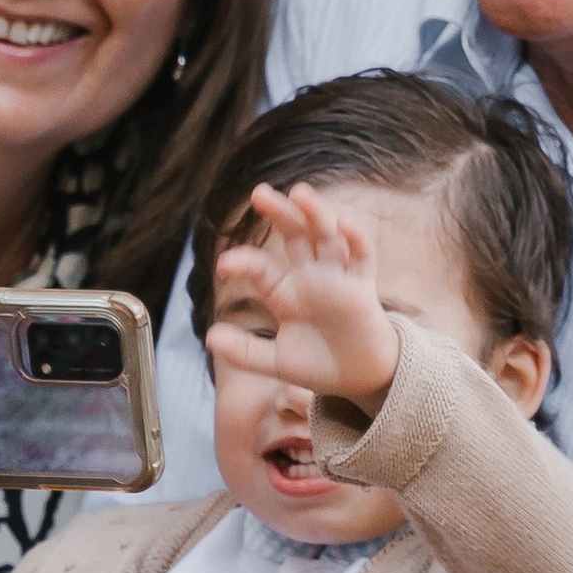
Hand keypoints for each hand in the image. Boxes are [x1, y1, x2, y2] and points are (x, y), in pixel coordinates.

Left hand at [205, 179, 400, 419]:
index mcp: (285, 292)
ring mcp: (337, 278)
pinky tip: (344, 222)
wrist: (358, 379)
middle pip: (294, 235)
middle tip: (259, 193)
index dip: (243, 262)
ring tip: (299, 193)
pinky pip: (362, 257)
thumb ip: (244, 352)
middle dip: (279, 213)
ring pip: (326, 236)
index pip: (260, 268)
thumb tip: (209, 337)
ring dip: (314, 213)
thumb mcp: (276, 362)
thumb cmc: (318, 364)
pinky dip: (356, 239)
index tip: (223, 264)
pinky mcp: (362, 288)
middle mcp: (310, 277)